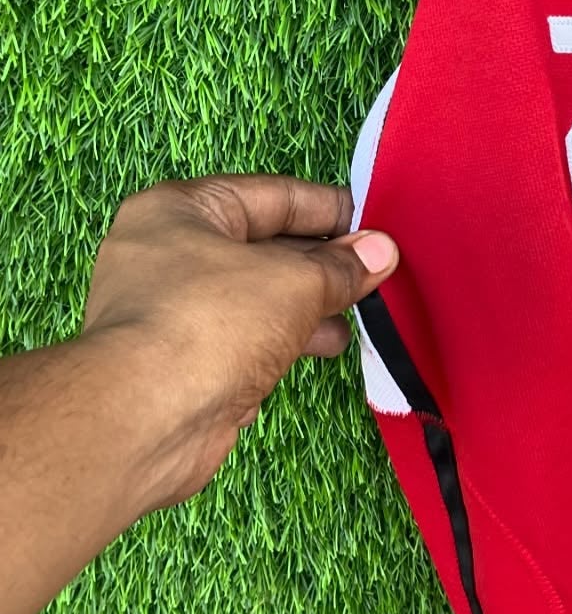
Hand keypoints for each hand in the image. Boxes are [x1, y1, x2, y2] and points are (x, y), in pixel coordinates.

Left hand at [82, 175, 398, 515]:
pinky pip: (246, 334)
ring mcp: (173, 308)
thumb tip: (380, 251)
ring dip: (312, 303)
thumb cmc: (207, 325)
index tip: (375, 225)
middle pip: (265, 245)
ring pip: (258, 294)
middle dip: (323, 261)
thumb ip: (341, 266)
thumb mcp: (294, 281)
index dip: (329, 209)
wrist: (148, 418)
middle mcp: (169, 252)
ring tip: (361, 312)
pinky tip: (328, 344)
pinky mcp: (183, 357)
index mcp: (180, 209)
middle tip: (376, 271)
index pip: (272, 195)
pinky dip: (287, 336)